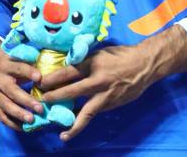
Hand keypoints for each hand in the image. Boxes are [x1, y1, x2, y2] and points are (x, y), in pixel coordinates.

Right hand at [0, 37, 43, 130]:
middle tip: (40, 108)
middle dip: (26, 101)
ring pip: (6, 105)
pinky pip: (1, 115)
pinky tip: (23, 127)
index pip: (18, 68)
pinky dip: (11, 123)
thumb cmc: (8, 57)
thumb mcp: (16, 54)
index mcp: (6, 64)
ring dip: (19, 114)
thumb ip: (30, 60)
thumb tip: (49, 65)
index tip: (40, 78)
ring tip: (32, 120)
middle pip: (12, 91)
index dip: (29, 72)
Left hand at [39, 25, 186, 140]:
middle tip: (42, 101)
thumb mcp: (101, 52)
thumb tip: (67, 67)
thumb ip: (85, 60)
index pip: (69, 71)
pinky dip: (86, 120)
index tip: (40, 83)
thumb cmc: (121, 55)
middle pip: (72, 90)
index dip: (53, 78)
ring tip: (62, 133)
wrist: (145, 64)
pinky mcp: (112, 104)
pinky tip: (76, 127)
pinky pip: (96, 113)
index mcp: (94, 62)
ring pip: (86, 112)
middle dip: (55, 97)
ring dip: (72, 123)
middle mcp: (98, 79)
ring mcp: (106, 94)